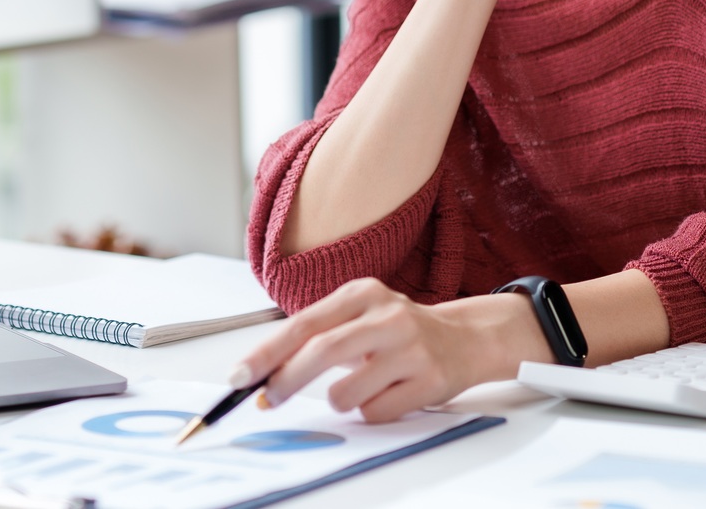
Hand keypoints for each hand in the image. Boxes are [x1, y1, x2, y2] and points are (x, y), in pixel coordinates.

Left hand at [229, 278, 547, 423]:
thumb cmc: (398, 330)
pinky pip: (376, 412)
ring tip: (361, 386)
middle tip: (268, 400)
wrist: (466, 337)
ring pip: (346, 392)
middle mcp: (388, 315)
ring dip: (340, 400)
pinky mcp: (429, 380)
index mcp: (363, 293)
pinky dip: (371, 411)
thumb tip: (263, 372)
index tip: (239, 377)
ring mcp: (411, 348)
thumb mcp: (359, 316)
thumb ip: (318, 335)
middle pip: (322, 351)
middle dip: (286, 381)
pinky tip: (391, 393)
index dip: (267, 353)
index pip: (303, 324)